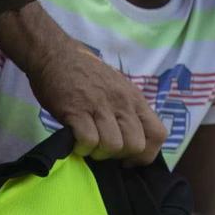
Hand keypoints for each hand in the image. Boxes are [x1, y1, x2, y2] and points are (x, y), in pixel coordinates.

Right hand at [27, 39, 166, 164]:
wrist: (55, 55)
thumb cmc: (87, 76)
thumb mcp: (118, 89)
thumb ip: (128, 112)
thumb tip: (132, 144)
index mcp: (135, 99)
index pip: (158, 134)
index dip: (146, 154)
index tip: (129, 159)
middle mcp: (122, 102)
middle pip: (135, 145)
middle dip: (119, 155)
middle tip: (103, 148)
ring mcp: (99, 105)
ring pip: (113, 146)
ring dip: (99, 152)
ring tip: (88, 144)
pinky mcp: (76, 110)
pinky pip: (89, 141)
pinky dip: (82, 148)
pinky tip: (75, 141)